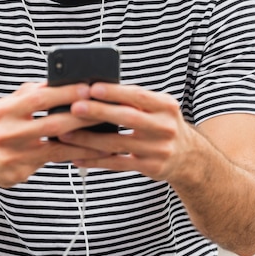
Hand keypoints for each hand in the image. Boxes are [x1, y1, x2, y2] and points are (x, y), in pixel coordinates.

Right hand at [0, 81, 113, 187]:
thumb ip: (32, 93)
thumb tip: (63, 79)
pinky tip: (93, 154)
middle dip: (82, 118)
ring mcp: (12, 157)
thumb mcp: (8, 104)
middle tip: (107, 112)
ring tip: (109, 139)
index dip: (65, 93)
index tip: (89, 88)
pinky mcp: (19, 174)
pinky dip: (74, 158)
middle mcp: (6, 133)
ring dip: (85, 143)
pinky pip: (53, 164)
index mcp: (5, 110)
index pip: (40, 98)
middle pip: (52, 125)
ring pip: (57, 149)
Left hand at [57, 82, 195, 181]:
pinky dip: (95, 161)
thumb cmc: (163, 124)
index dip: (114, 92)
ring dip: (88, 140)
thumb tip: (96, 89)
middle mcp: (165, 127)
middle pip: (127, 118)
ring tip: (65, 135)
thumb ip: (136, 100)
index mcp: (166, 106)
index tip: (91, 87)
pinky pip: (117, 164)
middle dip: (98, 112)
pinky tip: (77, 157)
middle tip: (74, 107)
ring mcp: (158, 149)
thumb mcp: (160, 107)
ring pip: (117, 144)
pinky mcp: (150, 168)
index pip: (138, 95)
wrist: (188, 156)